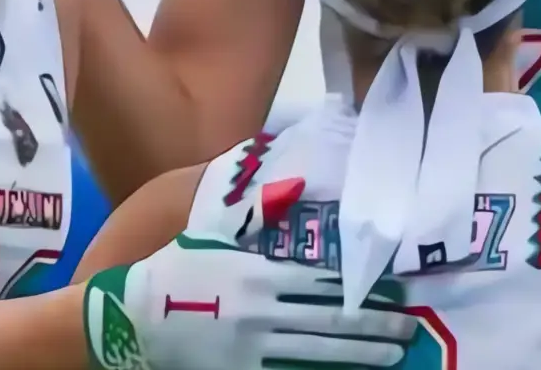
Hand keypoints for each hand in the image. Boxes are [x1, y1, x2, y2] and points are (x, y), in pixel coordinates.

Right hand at [83, 235, 416, 368]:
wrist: (133, 317)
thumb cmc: (177, 271)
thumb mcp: (216, 236)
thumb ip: (258, 216)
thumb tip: (294, 188)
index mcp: (263, 273)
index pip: (326, 281)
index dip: (363, 287)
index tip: (394, 290)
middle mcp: (266, 310)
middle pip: (333, 319)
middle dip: (374, 325)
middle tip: (407, 328)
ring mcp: (254, 345)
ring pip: (319, 351)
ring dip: (360, 353)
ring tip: (392, 354)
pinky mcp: (241, 369)